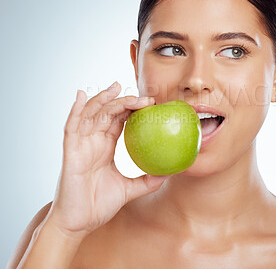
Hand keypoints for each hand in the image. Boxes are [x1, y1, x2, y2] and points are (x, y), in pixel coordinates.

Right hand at [48, 81, 169, 237]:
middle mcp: (93, 141)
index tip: (151, 104)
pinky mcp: (70, 151)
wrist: (79, 224)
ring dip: (103, 99)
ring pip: (91, 114)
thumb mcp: (130, 190)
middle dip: (124, 101)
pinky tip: (80, 94)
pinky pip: (71, 126)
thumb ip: (148, 180)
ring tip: (117, 87)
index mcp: (105, 147)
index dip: (132, 109)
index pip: (119, 120)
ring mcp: (81, 144)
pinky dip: (75, 109)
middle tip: (145, 97)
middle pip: (107, 112)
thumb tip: (171, 172)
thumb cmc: (99, 205)